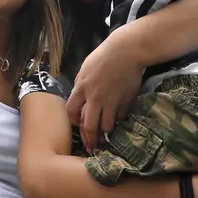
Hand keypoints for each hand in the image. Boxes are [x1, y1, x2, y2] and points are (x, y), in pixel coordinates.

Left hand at [65, 27, 145, 150]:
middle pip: (89, 125)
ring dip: (105, 131)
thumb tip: (79, 100)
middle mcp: (95, 97)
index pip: (71, 111)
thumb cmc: (103, 57)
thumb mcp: (85, 69)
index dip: (74, 121)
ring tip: (106, 134)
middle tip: (92, 146)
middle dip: (90, 139)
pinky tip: (118, 120)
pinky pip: (120, 118)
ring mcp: (111, 101)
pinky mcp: (125, 102)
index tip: (78, 124)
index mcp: (81, 88)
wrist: (126, 51)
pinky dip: (118, 121)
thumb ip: (81, 85)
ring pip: (106, 126)